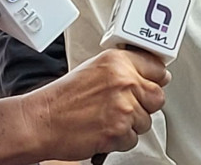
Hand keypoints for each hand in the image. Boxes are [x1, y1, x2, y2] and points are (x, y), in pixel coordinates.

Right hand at [20, 48, 169, 159]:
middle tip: (126, 107)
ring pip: (146, 121)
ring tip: (107, 119)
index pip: (157, 67)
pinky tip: (103, 130)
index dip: (156, 79)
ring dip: (130, 124)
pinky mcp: (118, 131)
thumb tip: (151, 76)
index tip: (152, 83)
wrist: (42, 120)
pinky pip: (133, 139)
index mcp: (118, 61)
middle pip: (158, 97)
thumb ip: (124, 69)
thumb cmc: (63, 97)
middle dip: (145, 105)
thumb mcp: (95, 68)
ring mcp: (123, 107)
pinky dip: (120, 140)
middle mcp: (124, 81)